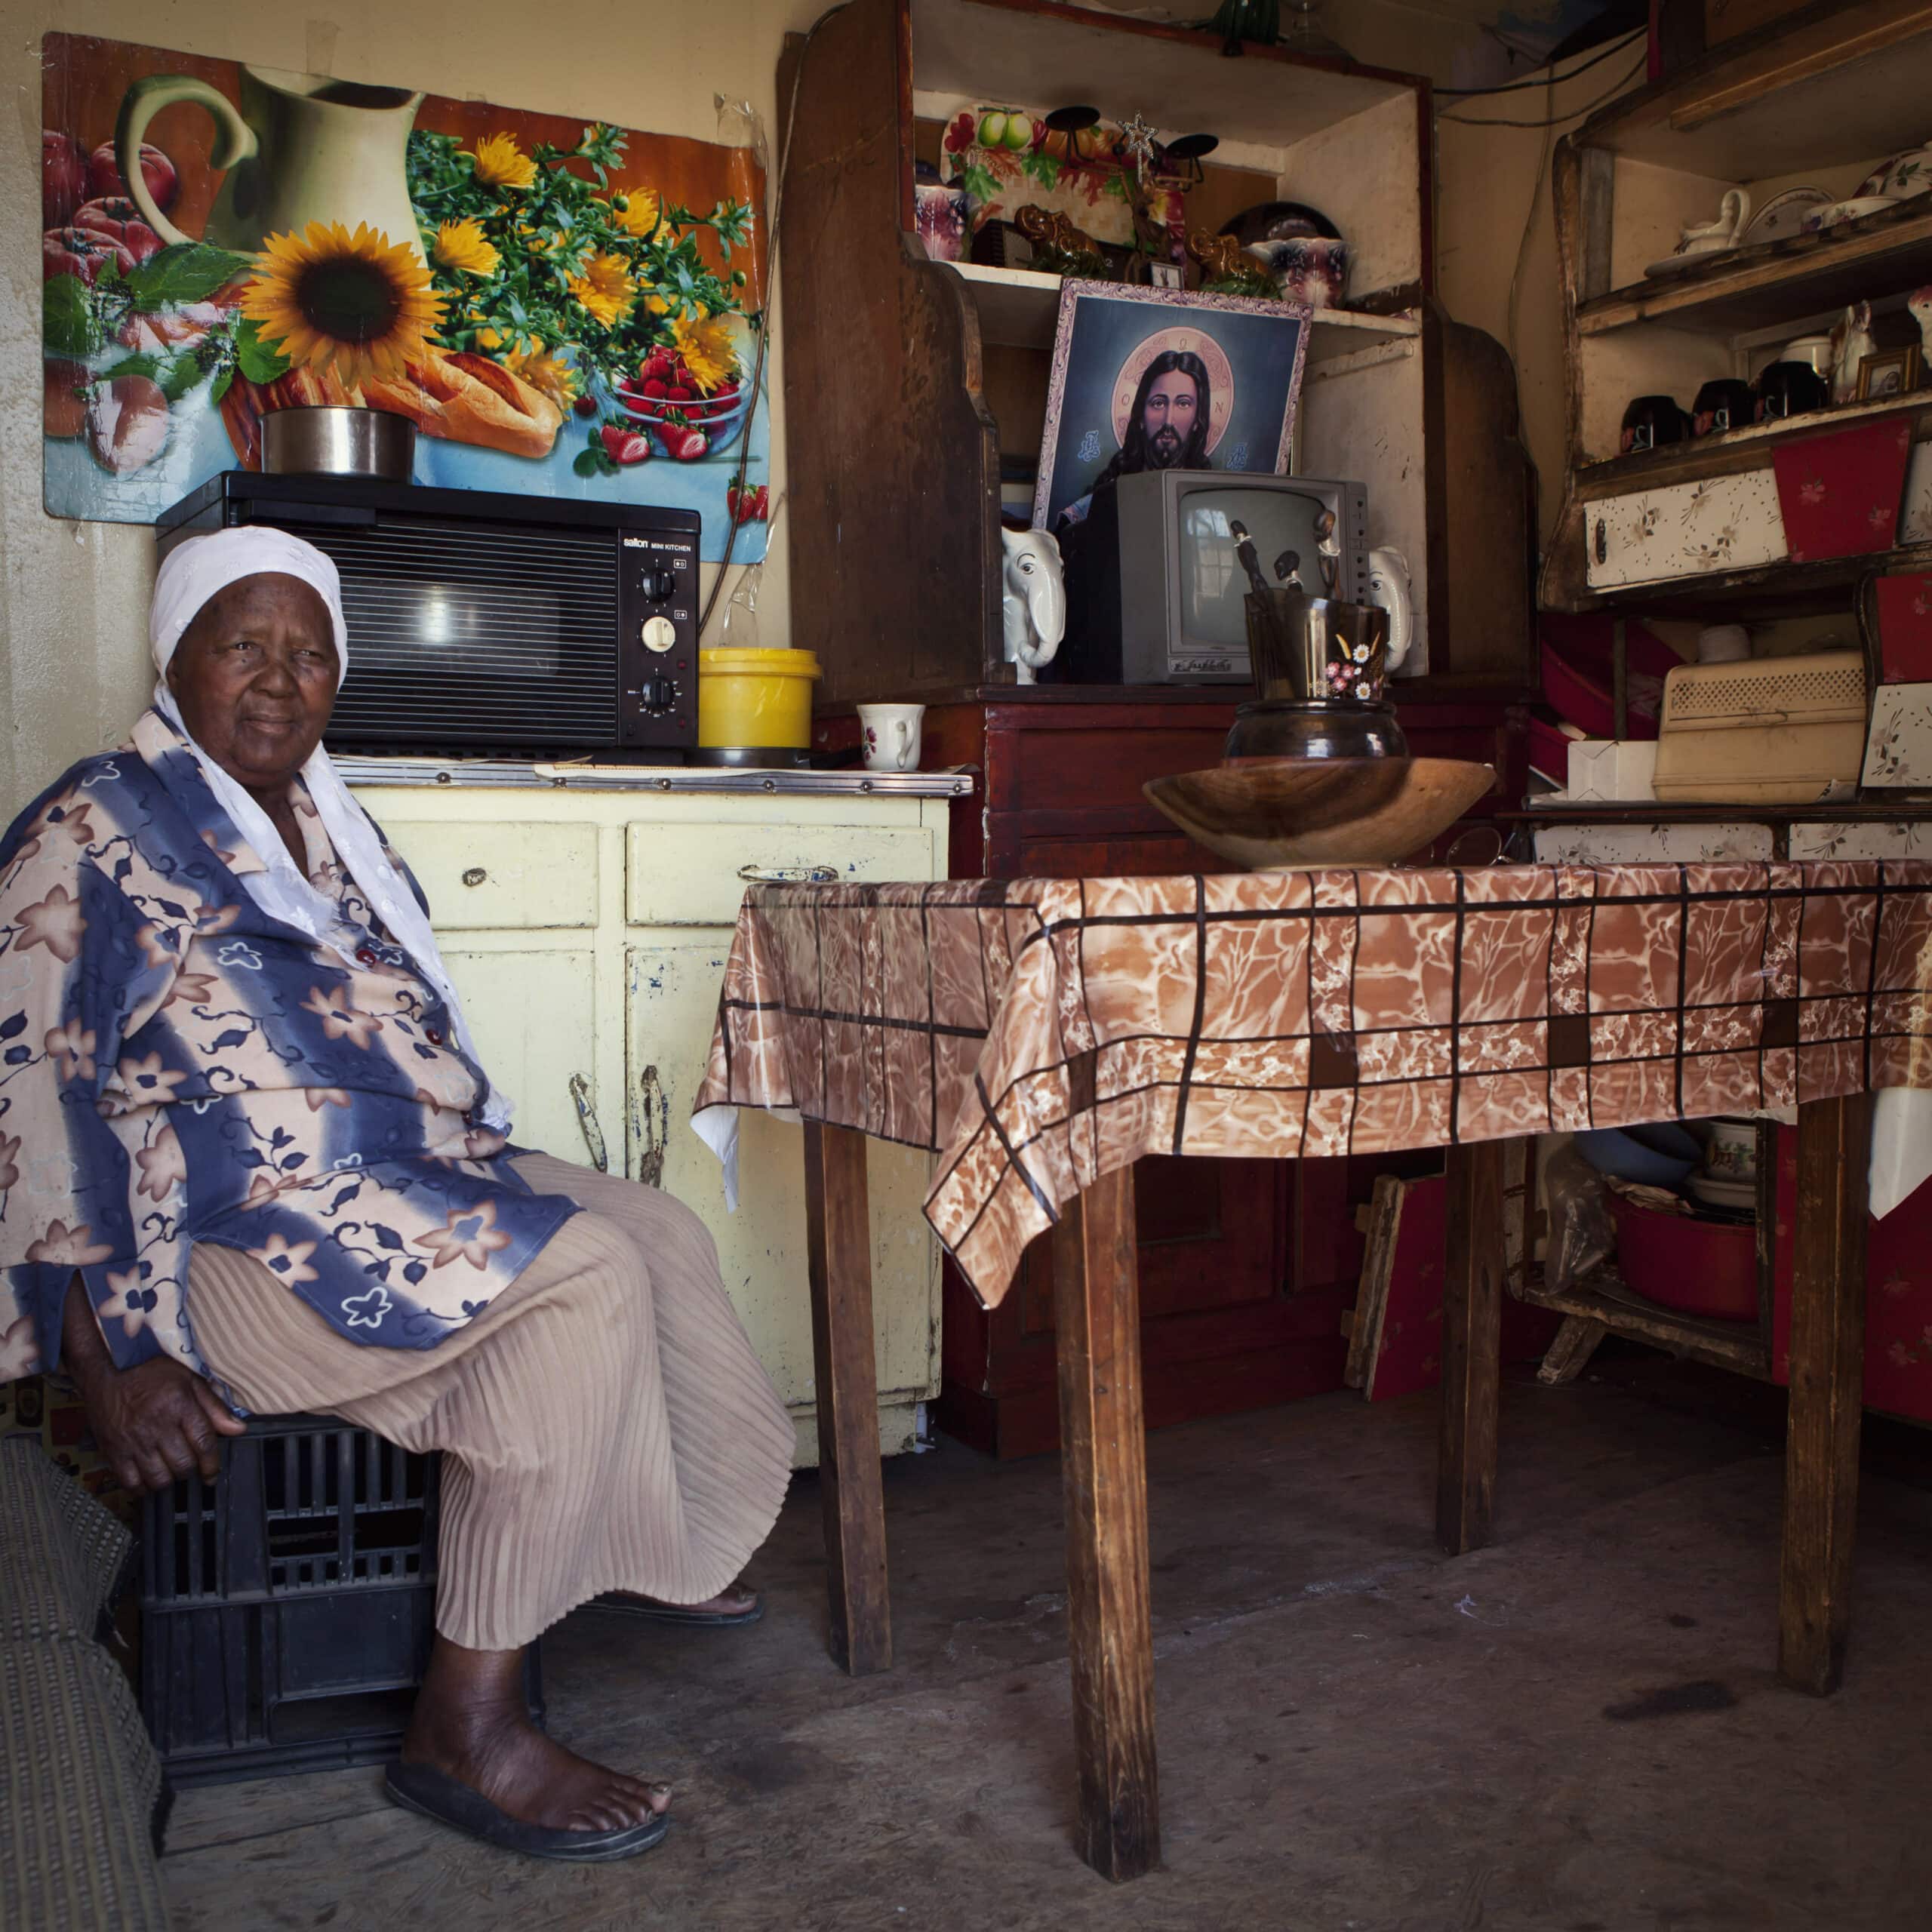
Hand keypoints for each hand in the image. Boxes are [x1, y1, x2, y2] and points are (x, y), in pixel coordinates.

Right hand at [79, 1356, 246, 1492]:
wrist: (107, 1374)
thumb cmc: (151, 1375)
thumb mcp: (188, 1380)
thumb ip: (214, 1407)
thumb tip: (238, 1429)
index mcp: (179, 1406)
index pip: (203, 1443)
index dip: (212, 1464)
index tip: (212, 1474)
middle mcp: (156, 1426)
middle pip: (183, 1464)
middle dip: (191, 1470)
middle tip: (189, 1465)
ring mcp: (133, 1441)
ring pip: (159, 1478)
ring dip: (169, 1480)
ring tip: (170, 1471)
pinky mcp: (113, 1452)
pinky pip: (130, 1483)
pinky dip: (142, 1488)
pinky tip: (148, 1479)